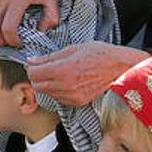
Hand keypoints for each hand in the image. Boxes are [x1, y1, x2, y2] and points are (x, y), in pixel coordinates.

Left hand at [27, 42, 148, 106]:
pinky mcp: (78, 102)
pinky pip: (59, 99)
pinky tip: (68, 82)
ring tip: (60, 73)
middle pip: (37, 86)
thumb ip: (49, 57)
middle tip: (44, 68)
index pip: (33, 73)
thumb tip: (32, 60)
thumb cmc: (99, 54)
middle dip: (37, 77)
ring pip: (47, 93)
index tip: (35, 63)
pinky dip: (58, 91)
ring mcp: (72, 96)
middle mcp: (66, 86)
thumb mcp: (72, 49)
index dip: (31, 67)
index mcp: (63, 70)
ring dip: (48, 84)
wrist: (120, 67)